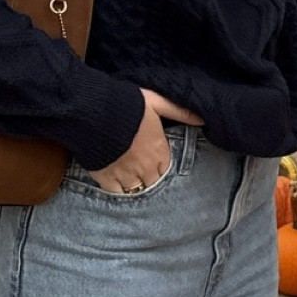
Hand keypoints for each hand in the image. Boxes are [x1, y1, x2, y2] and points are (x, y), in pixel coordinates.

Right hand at [89, 89, 203, 191]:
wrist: (95, 112)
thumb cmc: (127, 104)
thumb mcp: (157, 102)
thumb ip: (180, 112)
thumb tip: (202, 120)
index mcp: (159, 151)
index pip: (166, 169)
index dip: (160, 166)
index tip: (152, 161)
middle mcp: (146, 167)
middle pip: (153, 182)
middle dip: (148, 177)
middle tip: (140, 170)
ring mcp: (127, 175)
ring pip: (136, 189)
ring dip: (134, 184)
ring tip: (128, 176)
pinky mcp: (107, 178)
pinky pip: (117, 193)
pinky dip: (118, 189)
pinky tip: (115, 182)